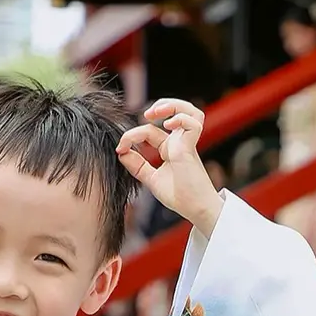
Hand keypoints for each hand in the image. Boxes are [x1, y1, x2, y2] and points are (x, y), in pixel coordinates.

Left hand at [116, 100, 223, 239]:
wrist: (195, 210)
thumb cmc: (180, 197)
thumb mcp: (152, 179)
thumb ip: (137, 166)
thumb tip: (120, 153)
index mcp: (170, 149)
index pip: (150, 131)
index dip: (132, 136)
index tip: (120, 148)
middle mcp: (179, 143)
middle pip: (175, 111)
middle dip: (159, 106)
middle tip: (145, 114)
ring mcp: (186, 143)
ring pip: (189, 110)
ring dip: (173, 105)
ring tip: (156, 112)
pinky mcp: (191, 147)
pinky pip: (193, 123)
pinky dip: (181, 118)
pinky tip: (168, 125)